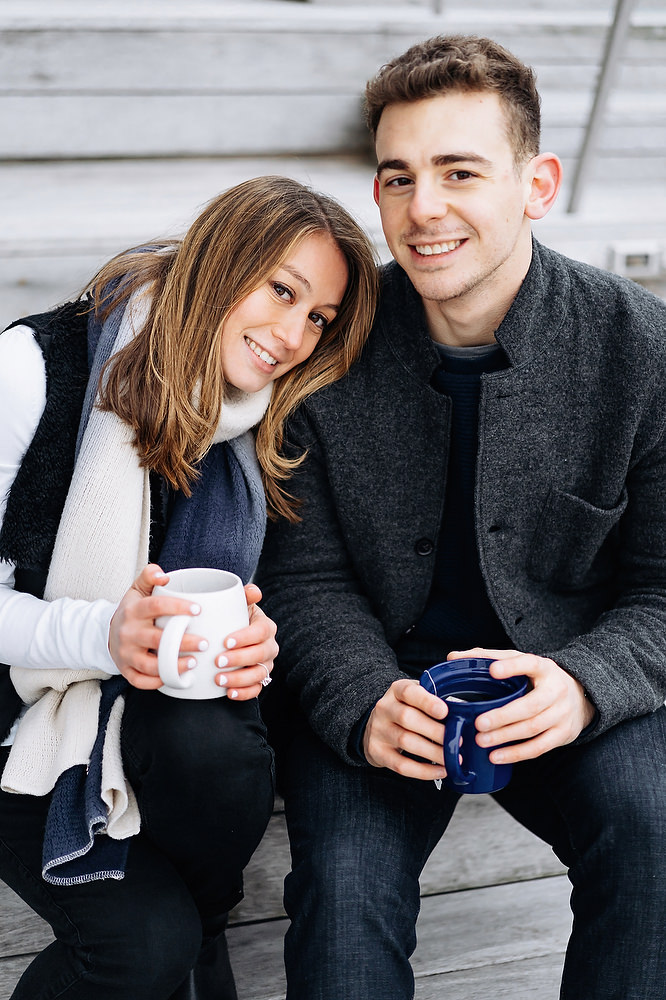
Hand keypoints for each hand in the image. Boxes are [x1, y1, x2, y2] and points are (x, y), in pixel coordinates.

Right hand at [109, 564, 206, 689]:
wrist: (107, 632)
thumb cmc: (133, 610)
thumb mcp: (137, 589)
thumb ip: (150, 576)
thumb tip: (165, 576)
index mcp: (134, 610)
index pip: (156, 606)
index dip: (178, 607)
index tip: (198, 610)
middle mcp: (128, 632)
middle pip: (157, 639)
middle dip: (183, 642)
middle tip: (205, 643)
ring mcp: (126, 653)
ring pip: (149, 665)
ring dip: (173, 666)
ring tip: (193, 662)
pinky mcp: (125, 670)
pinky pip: (140, 681)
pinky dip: (158, 682)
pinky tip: (176, 677)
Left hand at [213, 583, 278, 700]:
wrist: (233, 637)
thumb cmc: (234, 618)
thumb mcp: (238, 605)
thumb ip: (244, 595)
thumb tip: (254, 592)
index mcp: (266, 627)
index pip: (260, 632)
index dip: (245, 638)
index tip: (225, 641)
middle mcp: (269, 647)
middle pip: (260, 655)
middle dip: (239, 659)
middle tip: (218, 661)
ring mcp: (265, 665)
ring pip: (258, 675)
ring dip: (239, 679)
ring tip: (219, 679)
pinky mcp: (259, 680)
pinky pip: (256, 690)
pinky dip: (244, 693)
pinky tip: (229, 694)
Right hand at [362, 678, 447, 779]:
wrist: (376, 725)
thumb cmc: (406, 709)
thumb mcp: (416, 697)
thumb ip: (433, 701)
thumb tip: (461, 715)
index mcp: (396, 690)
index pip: (408, 692)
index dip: (426, 702)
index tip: (444, 711)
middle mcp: (384, 708)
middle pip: (407, 718)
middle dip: (435, 731)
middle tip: (457, 741)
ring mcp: (378, 730)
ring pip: (405, 741)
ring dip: (432, 752)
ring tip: (452, 758)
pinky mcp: (377, 751)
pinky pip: (401, 765)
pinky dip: (423, 771)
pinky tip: (440, 770)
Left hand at [448, 647, 595, 763]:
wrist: (579, 697)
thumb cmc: (538, 679)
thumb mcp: (520, 663)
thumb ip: (489, 658)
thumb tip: (453, 657)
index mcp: (544, 668)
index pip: (530, 663)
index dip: (512, 667)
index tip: (492, 671)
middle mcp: (556, 690)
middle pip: (530, 705)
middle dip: (503, 716)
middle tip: (478, 723)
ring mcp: (562, 713)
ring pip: (533, 728)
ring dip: (506, 736)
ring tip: (482, 740)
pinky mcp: (563, 734)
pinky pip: (539, 747)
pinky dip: (516, 753)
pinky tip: (496, 756)